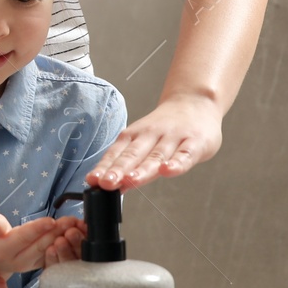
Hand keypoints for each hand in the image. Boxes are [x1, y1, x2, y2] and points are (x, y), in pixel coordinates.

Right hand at [0, 212, 84, 277]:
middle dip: (57, 232)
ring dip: (64, 238)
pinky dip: (66, 245)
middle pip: (40, 245)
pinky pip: (54, 254)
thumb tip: (1, 226)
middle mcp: (18, 262)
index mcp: (2, 251)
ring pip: (50, 251)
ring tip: (76, 225)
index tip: (51, 220)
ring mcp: (31, 266)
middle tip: (71, 220)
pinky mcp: (39, 264)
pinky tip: (77, 234)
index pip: (23, 238)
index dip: (37, 229)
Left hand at [88, 94, 222, 191]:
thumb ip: (131, 164)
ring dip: (142, 169)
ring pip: (156, 155)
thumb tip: (114, 185)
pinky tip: (167, 171)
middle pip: (133, 154)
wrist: (195, 102)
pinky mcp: (195, 142)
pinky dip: (176, 163)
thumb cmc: (167, 128)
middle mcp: (151, 135)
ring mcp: (173, 138)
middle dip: (118, 170)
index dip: (104, 168)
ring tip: (130, 180)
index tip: (93, 181)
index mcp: (135, 136)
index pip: (116, 153)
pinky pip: (185, 154)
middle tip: (106, 183)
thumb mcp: (144, 142)